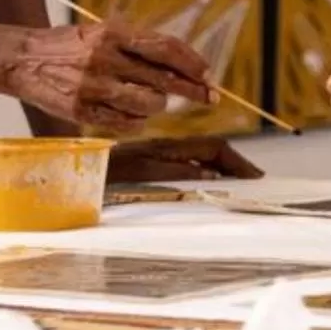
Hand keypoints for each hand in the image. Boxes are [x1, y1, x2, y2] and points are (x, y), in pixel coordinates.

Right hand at [0, 22, 211, 133]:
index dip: (192, 63)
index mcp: (112, 33)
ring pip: (148, 104)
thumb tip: (183, 67)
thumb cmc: (69, 46)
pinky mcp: (81, 111)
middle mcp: (104, 58)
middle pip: (163, 79)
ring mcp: (92, 87)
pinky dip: (137, 122)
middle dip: (192, 90)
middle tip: (209, 97)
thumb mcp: (102, 33)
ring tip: (154, 102)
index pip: (165, 48)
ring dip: (159, 106)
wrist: (21, 59)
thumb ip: (138, 46)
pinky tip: (134, 115)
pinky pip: (125, 124)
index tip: (209, 75)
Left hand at [107, 135, 260, 180]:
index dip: (237, 162)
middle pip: (211, 150)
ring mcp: (159, 154)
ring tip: (240, 181)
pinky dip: (207, 170)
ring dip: (223, 167)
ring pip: (201, 156)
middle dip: (236, 163)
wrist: (74, 167)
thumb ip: (175, 171)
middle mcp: (167, 148)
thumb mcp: (141, 173)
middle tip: (255, 180)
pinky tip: (210, 181)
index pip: (213, 149)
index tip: (256, 176)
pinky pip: (189, 162)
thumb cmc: (104, 173)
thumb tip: (211, 172)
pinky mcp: (151, 162)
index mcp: (168, 148)